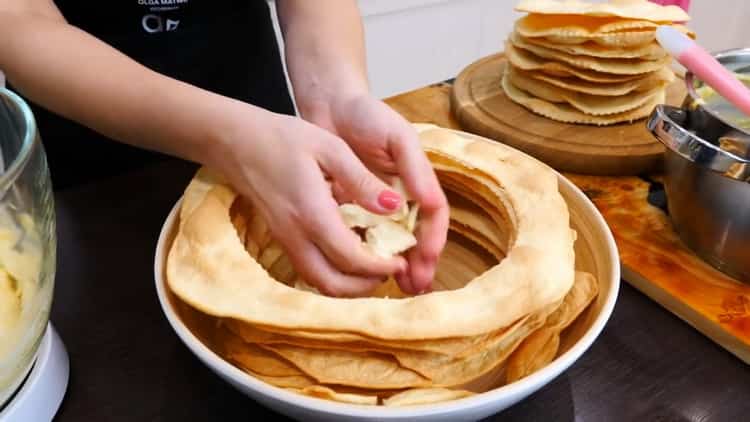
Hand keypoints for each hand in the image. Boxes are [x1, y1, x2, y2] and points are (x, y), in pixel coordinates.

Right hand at [214, 107, 410, 296]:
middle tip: (391, 269)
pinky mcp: (281, 238)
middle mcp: (296, 235)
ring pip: (318, 282)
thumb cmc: (283, 138)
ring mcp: (285, 240)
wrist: (236, 140)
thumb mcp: (330, 148)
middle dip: (365, 286)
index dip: (380, 267)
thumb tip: (394, 206)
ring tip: (374, 267)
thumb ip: (362, 180)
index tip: (402, 260)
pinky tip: (349, 256)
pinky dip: (333, 274)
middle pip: (333, 284)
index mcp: (312, 213)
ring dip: (349, 284)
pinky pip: (309, 270)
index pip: (351, 258)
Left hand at [303, 93, 449, 293]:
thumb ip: (414, 167)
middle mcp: (400, 197)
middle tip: (416, 287)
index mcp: (417, 181)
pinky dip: (367, 256)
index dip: (433, 239)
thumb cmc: (368, 114)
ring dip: (397, 266)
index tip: (427, 259)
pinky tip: (365, 273)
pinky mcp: (350, 208)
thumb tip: (428, 203)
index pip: (433, 216)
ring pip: (392, 242)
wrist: (329, 105)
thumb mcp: (399, 137)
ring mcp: (375, 205)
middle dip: (419, 263)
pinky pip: (362, 236)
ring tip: (400, 288)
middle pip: (416, 236)